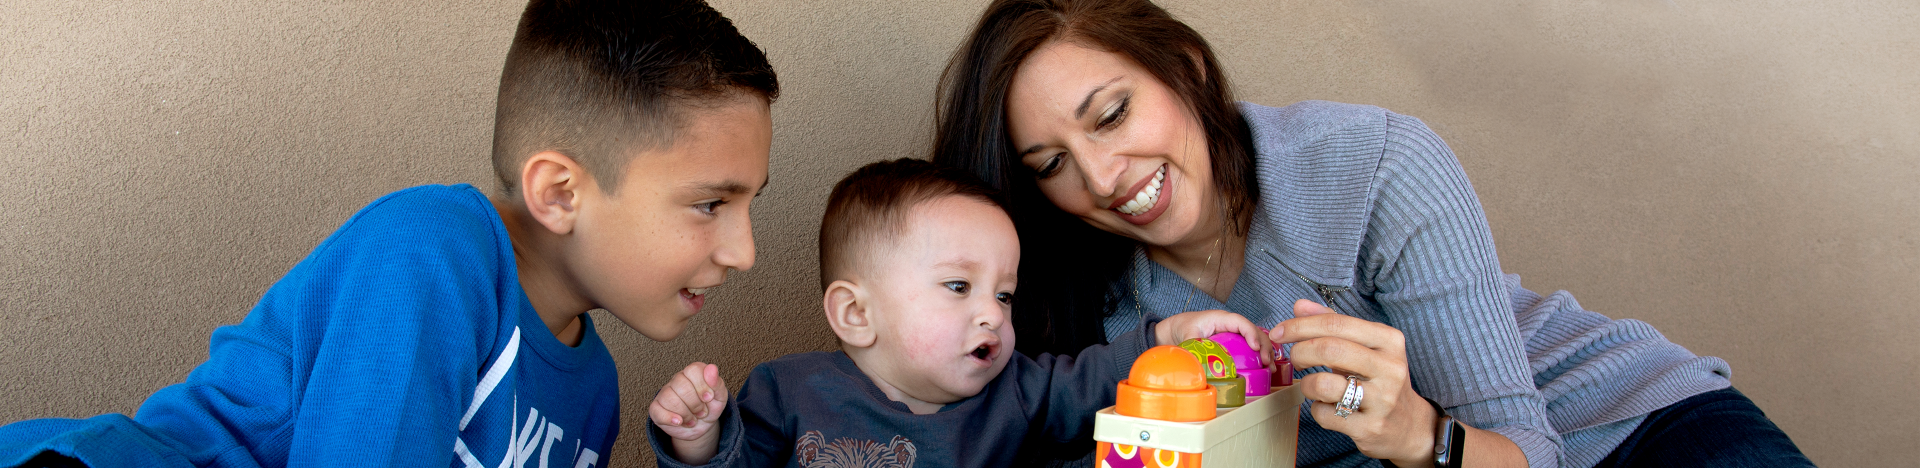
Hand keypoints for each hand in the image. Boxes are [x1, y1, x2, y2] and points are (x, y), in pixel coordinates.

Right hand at [648, 362, 727, 463]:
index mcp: (693, 373)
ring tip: (692, 419)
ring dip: (685, 414)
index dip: (702, 386)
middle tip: (701, 412)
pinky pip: (657, 410)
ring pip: (669, 398)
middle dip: (695, 404)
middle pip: (682, 386)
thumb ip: (717, 383)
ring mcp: (664, 393)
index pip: (693, 370)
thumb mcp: (720, 397)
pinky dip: (669, 418)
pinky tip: (679, 422)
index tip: (709, 398)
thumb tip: (712, 368)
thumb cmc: (709, 408)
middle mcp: (677, 380)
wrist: (701, 427)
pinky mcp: (656, 408)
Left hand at [1154, 309, 1273, 367]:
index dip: (1251, 333)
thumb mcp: (1186, 335)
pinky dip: (1260, 356)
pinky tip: (1265, 368)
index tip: (1255, 347)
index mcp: (1221, 318)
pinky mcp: (1235, 343)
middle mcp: (1231, 324)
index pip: (1241, 322)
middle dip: (1264, 345)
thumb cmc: (1183, 326)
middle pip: (1254, 331)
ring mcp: (1235, 333)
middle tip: (1267, 362)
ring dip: (1266, 351)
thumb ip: (1192, 345)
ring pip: (1256, 339)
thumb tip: (1197, 362)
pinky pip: (1251, 347)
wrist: (1178, 328)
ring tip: (1271, 367)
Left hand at [1269, 300, 1435, 466]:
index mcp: (1389, 340)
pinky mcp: (1371, 428)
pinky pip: (1325, 414)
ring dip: (1307, 384)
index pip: (1336, 323)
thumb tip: (1299, 306)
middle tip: (1295, 359)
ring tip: (1314, 386)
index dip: (1300, 326)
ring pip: (1323, 384)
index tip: (1279, 332)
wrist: (1409, 426)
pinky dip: (1317, 409)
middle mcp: (1390, 368)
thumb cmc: (1380, 379)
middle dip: (1300, 352)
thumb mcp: (1365, 347)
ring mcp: (1383, 400)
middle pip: (1329, 349)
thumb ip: (1333, 324)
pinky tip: (1329, 407)